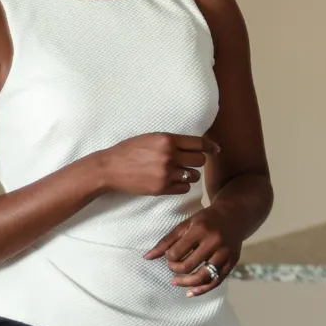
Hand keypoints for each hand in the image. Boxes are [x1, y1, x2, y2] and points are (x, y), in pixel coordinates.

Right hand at [92, 133, 218, 196]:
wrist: (110, 168)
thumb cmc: (130, 150)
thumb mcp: (152, 137)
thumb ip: (173, 140)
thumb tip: (197, 144)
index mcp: (167, 140)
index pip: (199, 143)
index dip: (210, 147)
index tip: (215, 150)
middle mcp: (169, 156)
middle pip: (200, 160)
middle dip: (198, 161)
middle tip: (191, 161)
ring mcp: (166, 174)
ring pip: (194, 176)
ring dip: (191, 174)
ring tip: (182, 172)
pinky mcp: (162, 188)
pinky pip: (184, 188)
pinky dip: (183, 185)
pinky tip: (175, 181)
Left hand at [144, 203, 248, 295]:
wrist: (235, 216)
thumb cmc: (206, 220)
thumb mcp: (186, 224)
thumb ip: (166, 241)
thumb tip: (146, 257)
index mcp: (200, 230)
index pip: (177, 252)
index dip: (169, 257)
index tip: (169, 255)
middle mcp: (214, 242)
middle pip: (188, 266)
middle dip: (175, 270)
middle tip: (173, 267)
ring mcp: (225, 253)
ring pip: (203, 277)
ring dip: (186, 283)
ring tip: (176, 282)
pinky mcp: (233, 261)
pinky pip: (217, 281)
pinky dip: (202, 289)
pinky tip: (190, 292)